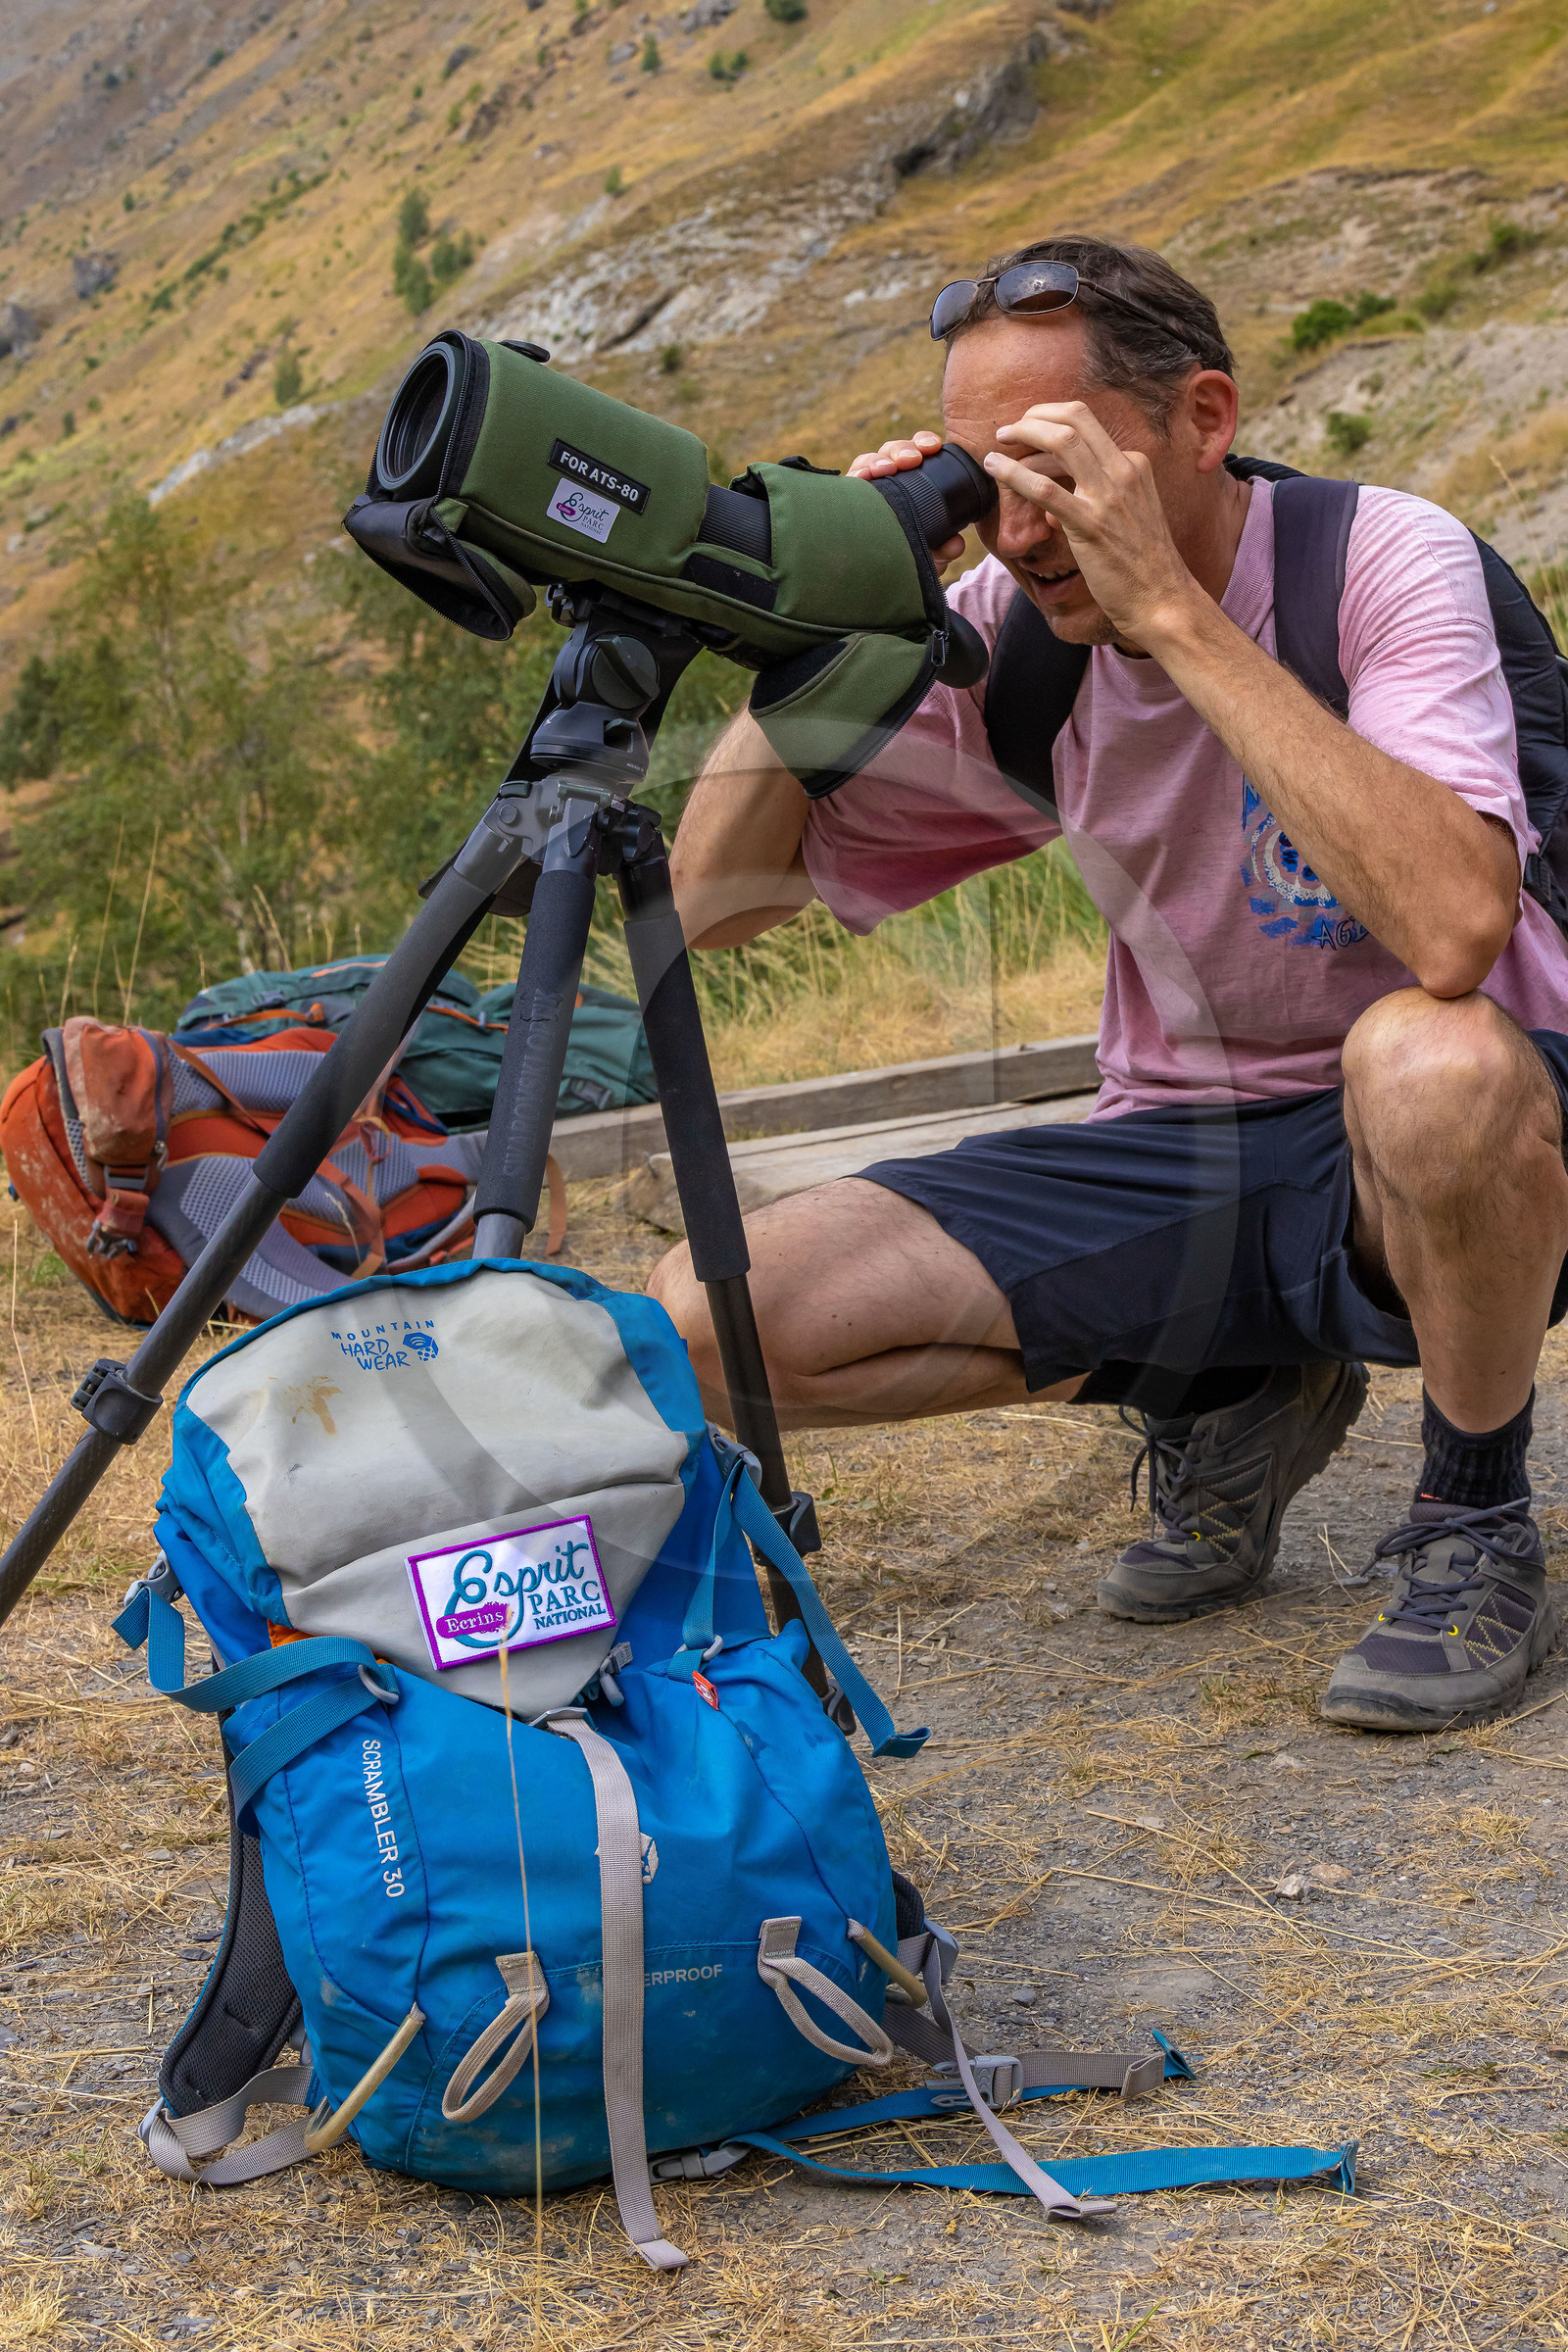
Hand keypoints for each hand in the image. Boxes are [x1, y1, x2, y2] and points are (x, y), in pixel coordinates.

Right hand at [847, 429, 966, 568]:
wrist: (884, 582)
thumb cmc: (911, 558)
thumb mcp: (932, 554)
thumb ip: (946, 548)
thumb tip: (956, 543)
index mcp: (912, 483)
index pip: (916, 452)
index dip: (923, 443)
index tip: (934, 446)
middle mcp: (888, 482)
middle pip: (891, 452)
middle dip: (901, 449)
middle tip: (912, 459)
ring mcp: (866, 490)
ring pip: (868, 461)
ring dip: (878, 460)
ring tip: (886, 469)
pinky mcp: (846, 501)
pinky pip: (849, 481)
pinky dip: (856, 475)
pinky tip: (862, 478)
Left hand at [985, 402, 1196, 644]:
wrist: (1162, 600)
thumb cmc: (1143, 566)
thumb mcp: (1131, 514)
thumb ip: (1101, 497)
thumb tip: (1063, 496)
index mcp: (1134, 464)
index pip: (1087, 423)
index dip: (1051, 418)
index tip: (1029, 427)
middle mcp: (1124, 471)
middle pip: (1074, 419)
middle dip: (1034, 416)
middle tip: (1009, 430)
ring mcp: (1108, 496)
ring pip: (1060, 442)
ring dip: (1022, 436)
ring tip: (997, 449)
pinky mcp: (1090, 525)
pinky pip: (1045, 489)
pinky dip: (1014, 474)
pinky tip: (995, 469)